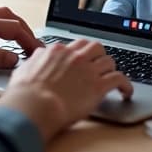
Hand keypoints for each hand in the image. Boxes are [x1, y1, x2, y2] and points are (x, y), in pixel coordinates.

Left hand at [0, 7, 42, 70]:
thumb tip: (13, 58)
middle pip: (11, 17)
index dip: (29, 40)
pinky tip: (3, 38)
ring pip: (2, 16)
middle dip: (26, 31)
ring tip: (24, 43)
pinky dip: (4, 26)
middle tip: (36, 48)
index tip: (38, 53)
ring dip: (16, 27)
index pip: (14, 27)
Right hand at [0, 38, 132, 141]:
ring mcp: (88, 70)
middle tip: (99, 64)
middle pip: (95, 47)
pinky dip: (125, 85)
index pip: (74, 46)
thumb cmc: (25, 93)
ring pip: (109, 60)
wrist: (34, 105)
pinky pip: (119, 79)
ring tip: (111, 78)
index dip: (79, 55)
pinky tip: (126, 92)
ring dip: (111, 69)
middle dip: (99, 55)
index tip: (81, 62)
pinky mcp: (98, 86)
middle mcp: (75, 57)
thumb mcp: (25, 69)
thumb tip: (38, 57)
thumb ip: (35, 60)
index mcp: (57, 52)